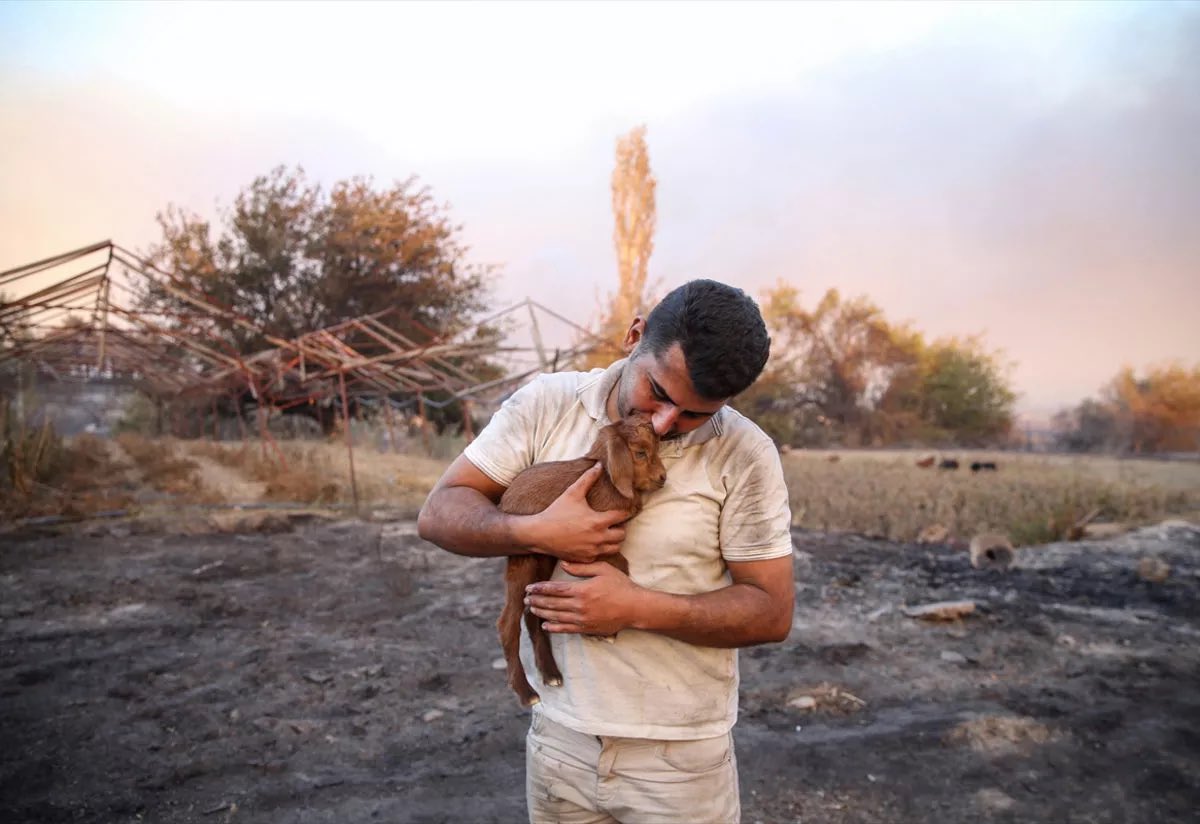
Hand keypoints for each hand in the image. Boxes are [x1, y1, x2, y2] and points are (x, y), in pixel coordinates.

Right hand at [523, 464, 629, 562]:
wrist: (539, 533)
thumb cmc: (556, 512)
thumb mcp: (572, 493)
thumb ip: (588, 478)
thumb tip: (599, 464)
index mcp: (598, 521)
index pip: (622, 516)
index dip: (624, 511)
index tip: (622, 509)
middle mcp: (598, 538)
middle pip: (622, 535)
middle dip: (620, 527)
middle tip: (613, 522)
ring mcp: (592, 551)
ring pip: (615, 548)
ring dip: (613, 540)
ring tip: (606, 532)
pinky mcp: (585, 559)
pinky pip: (600, 556)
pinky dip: (600, 550)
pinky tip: (593, 542)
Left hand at [524, 560, 641, 635]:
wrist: (635, 607)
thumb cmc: (620, 586)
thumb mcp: (603, 569)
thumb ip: (582, 567)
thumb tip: (563, 564)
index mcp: (581, 590)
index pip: (554, 589)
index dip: (539, 589)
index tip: (529, 588)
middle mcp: (579, 606)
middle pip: (551, 604)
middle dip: (536, 600)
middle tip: (525, 598)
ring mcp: (582, 619)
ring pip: (556, 617)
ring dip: (541, 613)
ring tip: (531, 609)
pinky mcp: (587, 628)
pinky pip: (566, 629)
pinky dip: (554, 628)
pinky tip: (545, 626)